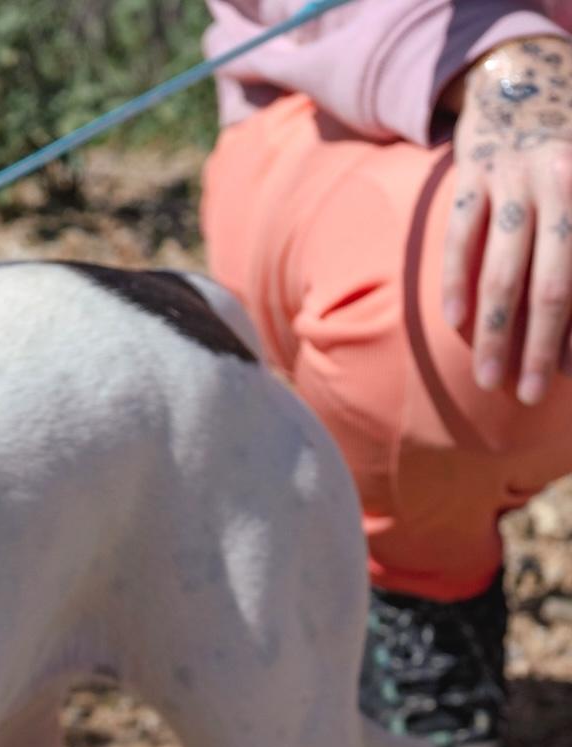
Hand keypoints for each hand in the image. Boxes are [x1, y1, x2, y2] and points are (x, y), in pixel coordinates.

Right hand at [445, 37, 571, 403]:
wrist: (525, 79)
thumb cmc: (564, 157)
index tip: (563, 379)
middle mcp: (563, 182)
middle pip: (552, 284)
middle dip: (538, 347)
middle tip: (527, 396)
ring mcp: (515, 178)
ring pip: (504, 271)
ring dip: (495, 333)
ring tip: (487, 379)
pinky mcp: (472, 174)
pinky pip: (461, 238)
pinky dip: (456, 283)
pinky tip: (455, 323)